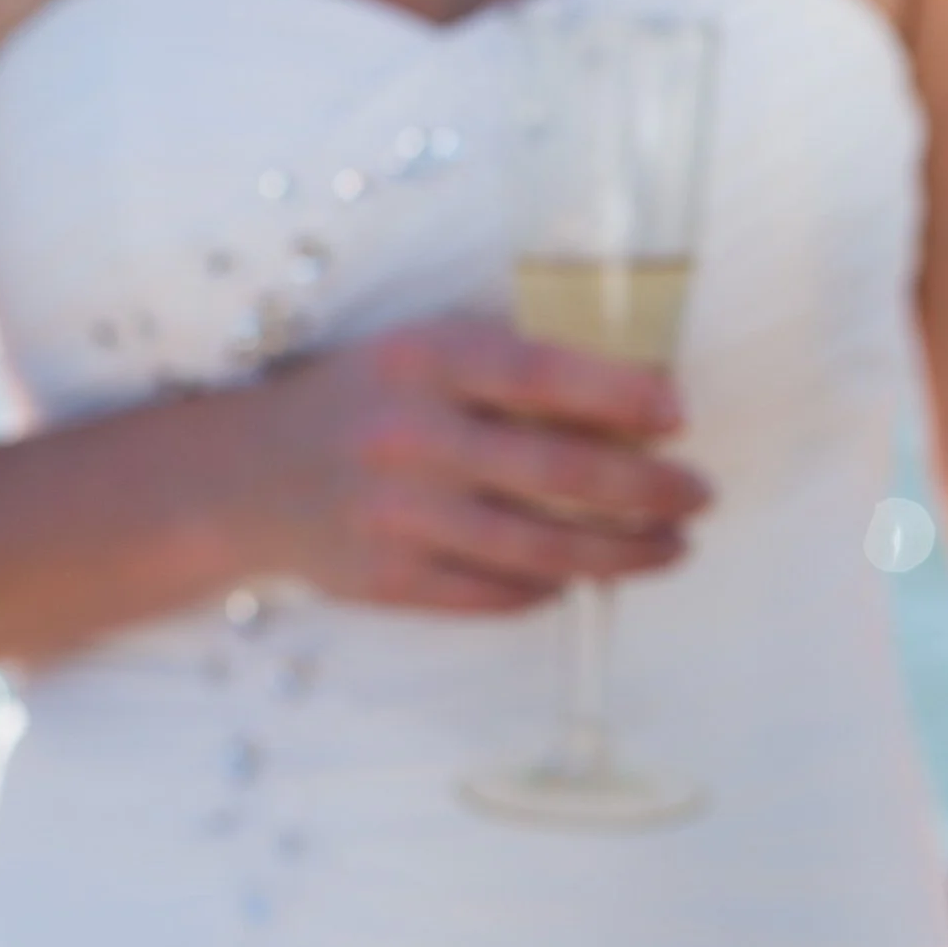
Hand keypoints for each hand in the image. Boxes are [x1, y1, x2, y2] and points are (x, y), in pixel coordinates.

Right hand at [236, 318, 709, 612]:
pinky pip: (495, 593)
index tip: (680, 416)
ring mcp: (395, 515)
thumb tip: (641, 404)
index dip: (620, 395)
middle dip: (648, 489)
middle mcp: (410, 437)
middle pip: (556, 470)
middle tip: (700, 495)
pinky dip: (551, 586)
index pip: (541, 376)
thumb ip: (515, 370)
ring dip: (622, 552)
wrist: (247, 475)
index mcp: (425, 361)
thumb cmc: (371, 399)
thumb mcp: (427, 353)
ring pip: (539, 546)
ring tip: (674, 547)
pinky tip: (586, 574)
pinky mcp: (386, 579)